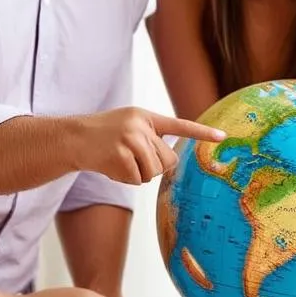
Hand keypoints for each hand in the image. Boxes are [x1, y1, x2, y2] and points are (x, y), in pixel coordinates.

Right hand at [75, 107, 225, 184]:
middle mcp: (141, 125)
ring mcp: (131, 139)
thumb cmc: (103, 137)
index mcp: (146, 117)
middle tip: (131, 159)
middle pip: (167, 160)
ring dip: (137, 174)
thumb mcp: (128, 128)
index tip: (223, 136)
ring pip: (153, 172)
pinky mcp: (121, 155)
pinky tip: (111, 166)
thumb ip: (149, 139)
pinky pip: (136, 179)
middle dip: (153, 166)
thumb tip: (167, 164)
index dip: (202, 133)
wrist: (72, 138)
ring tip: (119, 161)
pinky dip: (125, 179)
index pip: (179, 125)